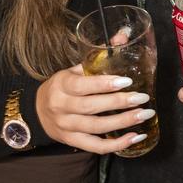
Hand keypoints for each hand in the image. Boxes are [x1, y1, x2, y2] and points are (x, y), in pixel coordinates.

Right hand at [36, 64, 153, 154]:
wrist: (38, 110)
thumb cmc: (63, 86)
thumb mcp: (75, 69)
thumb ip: (100, 55)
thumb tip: (124, 35)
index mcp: (62, 84)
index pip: (83, 85)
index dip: (105, 84)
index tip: (127, 81)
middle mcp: (62, 106)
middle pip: (92, 107)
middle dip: (120, 103)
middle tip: (142, 98)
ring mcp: (66, 126)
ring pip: (96, 128)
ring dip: (122, 123)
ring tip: (144, 115)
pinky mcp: (71, 141)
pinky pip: (95, 146)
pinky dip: (116, 145)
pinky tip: (134, 137)